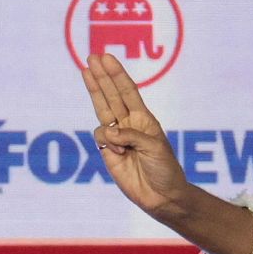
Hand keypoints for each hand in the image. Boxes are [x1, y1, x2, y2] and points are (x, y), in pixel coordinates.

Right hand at [82, 53, 189, 218]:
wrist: (162, 196)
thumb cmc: (165, 169)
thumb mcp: (154, 147)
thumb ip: (131, 136)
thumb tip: (108, 132)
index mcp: (144, 118)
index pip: (128, 91)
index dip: (117, 74)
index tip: (106, 58)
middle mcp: (129, 124)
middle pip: (111, 96)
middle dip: (101, 76)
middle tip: (90, 57)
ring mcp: (117, 138)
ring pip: (101, 111)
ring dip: (95, 91)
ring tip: (87, 72)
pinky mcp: (108, 153)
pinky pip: (101, 138)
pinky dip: (108, 140)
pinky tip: (120, 151)